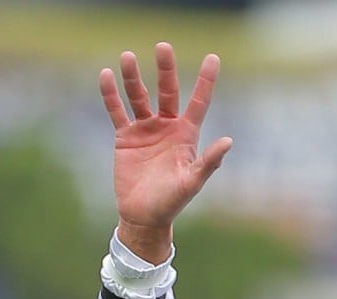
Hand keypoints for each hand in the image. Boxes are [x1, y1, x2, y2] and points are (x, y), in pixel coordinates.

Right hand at [100, 41, 232, 262]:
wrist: (144, 214)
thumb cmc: (172, 201)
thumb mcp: (192, 181)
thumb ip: (209, 162)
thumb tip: (229, 141)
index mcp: (187, 135)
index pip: (199, 101)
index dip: (206, 80)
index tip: (213, 58)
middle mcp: (167, 127)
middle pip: (167, 91)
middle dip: (166, 70)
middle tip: (163, 46)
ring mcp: (146, 129)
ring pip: (139, 97)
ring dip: (133, 78)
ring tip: (127, 56)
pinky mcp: (125, 136)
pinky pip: (117, 111)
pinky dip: (111, 94)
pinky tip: (107, 76)